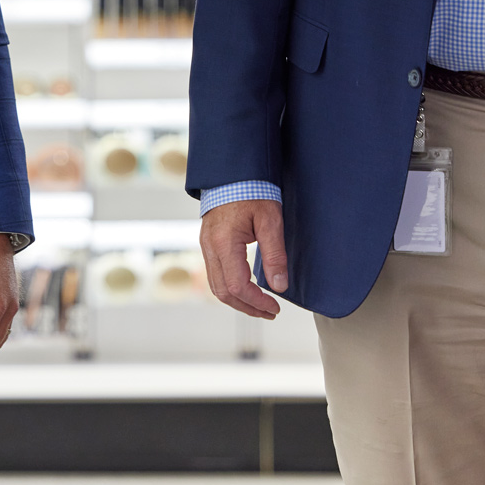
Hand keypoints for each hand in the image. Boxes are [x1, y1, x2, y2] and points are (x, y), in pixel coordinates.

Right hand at [199, 198, 288, 319]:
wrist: (232, 172)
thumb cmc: (252, 191)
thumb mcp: (270, 220)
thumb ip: (275, 255)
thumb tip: (279, 286)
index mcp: (224, 243)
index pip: (238, 286)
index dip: (257, 302)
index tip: (275, 307)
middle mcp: (210, 247)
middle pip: (223, 292)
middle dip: (247, 307)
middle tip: (270, 312)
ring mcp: (206, 245)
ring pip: (215, 286)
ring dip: (237, 300)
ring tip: (259, 306)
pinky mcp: (207, 243)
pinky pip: (214, 274)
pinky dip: (230, 288)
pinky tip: (246, 288)